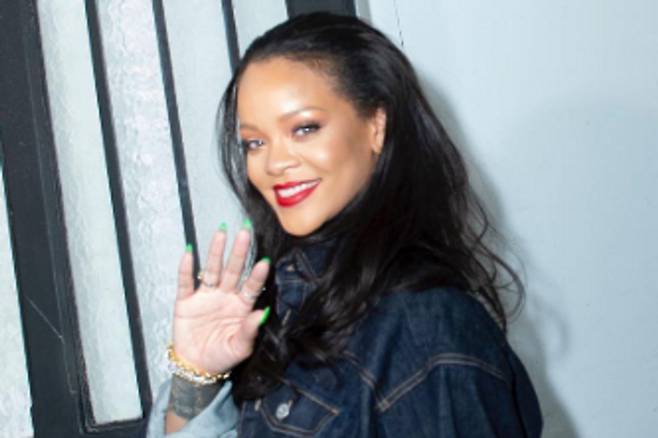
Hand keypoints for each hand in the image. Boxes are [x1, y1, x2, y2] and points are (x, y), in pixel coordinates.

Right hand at [171, 222, 269, 373]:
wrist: (196, 367)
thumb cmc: (222, 356)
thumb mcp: (239, 347)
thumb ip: (250, 330)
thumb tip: (263, 313)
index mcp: (241, 306)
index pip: (251, 286)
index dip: (257, 274)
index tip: (264, 262)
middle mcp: (225, 296)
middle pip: (233, 270)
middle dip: (239, 251)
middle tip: (245, 232)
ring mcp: (206, 296)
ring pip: (212, 269)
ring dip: (216, 251)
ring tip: (221, 232)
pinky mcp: (186, 301)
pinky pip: (185, 282)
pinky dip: (186, 268)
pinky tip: (189, 252)